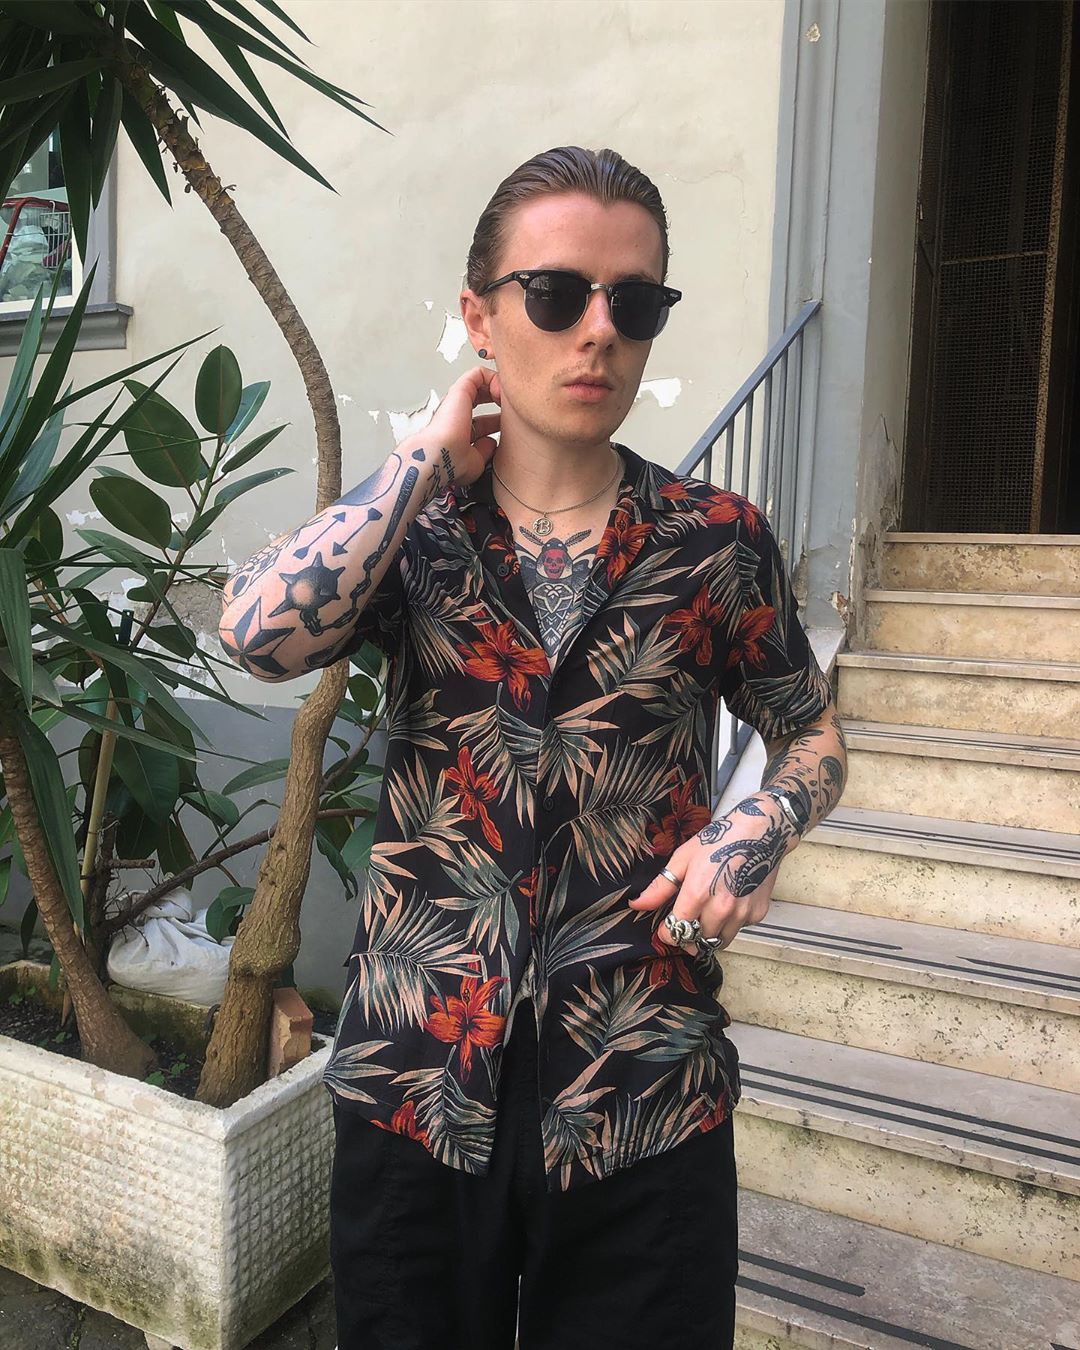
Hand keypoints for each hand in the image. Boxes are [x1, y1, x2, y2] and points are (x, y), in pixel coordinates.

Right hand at [425, 365, 501, 487]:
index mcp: (461, 430)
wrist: (439, 456)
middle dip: (502, 401)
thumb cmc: (452, 462)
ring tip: (509, 400)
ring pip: (483, 383)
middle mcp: (458, 413)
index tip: (513, 427)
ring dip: (500, 388)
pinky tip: (502, 392)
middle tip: (514, 410)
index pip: (485, 420)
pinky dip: (495, 378)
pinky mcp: (460, 389)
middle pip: (485, 398)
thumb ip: (485, 450)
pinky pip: (480, 373)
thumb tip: (492, 442)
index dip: (501, 421)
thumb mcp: (476, 461)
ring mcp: (459, 400)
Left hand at [626, 793, 793, 955]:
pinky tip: (728, 905)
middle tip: (686, 923)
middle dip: (687, 936)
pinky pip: (738, 930)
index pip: (676, 932)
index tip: (666, 928)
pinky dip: (730, 924)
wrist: (761, 831)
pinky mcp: (757, 914)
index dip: (667, 933)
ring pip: (719, 942)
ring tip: (705, 916)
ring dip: (709, 935)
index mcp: (698, 894)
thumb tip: (637, 904)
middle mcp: (721, 909)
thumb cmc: (720, 839)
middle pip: (697, 942)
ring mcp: (741, 913)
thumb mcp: (683, 858)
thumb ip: (660, 887)